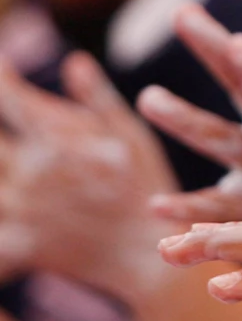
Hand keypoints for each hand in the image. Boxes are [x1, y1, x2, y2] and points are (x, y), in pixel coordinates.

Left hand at [0, 52, 179, 304]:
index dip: (2, 79)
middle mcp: (30, 175)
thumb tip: (74, 60)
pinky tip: (6, 201)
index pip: (11, 99)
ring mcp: (19, 210)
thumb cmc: (147, 191)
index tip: (2, 65)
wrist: (148, 259)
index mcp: (56, 143)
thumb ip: (99, 99)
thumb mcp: (134, 139)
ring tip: (6, 164)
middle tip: (2, 109)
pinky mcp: (16, 243)